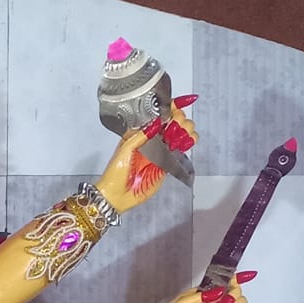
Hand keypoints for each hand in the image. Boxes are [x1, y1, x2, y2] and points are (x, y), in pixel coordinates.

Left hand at [97, 94, 198, 212]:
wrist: (117, 195)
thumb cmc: (115, 173)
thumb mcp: (125, 149)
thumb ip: (140, 136)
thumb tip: (156, 123)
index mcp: (141, 132)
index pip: (158, 115)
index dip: (169, 109)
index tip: (175, 107)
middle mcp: (152, 140)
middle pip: (173, 122)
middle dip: (179, 119)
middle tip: (176, 124)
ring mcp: (161, 151)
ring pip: (180, 134)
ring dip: (185, 130)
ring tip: (180, 135)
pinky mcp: (167, 164)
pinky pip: (181, 150)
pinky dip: (188, 143)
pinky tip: (186, 142)